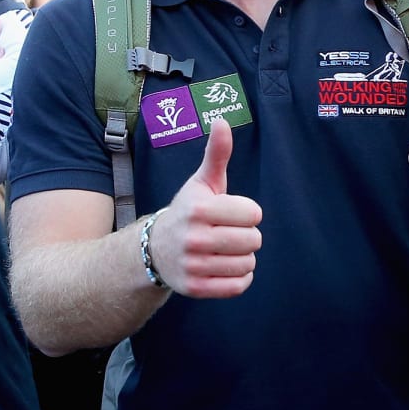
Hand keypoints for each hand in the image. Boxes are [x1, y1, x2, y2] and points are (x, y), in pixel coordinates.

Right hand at [149, 120, 263, 298]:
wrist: (155, 249)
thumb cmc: (189, 211)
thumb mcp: (202, 182)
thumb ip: (216, 154)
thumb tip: (221, 121)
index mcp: (199, 209)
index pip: (254, 214)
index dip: (247, 213)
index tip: (230, 213)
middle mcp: (193, 238)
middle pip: (253, 240)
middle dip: (247, 236)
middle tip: (227, 233)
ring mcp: (192, 266)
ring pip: (248, 264)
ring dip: (243, 257)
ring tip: (224, 250)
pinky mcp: (195, 289)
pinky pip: (238, 286)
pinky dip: (239, 278)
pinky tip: (224, 267)